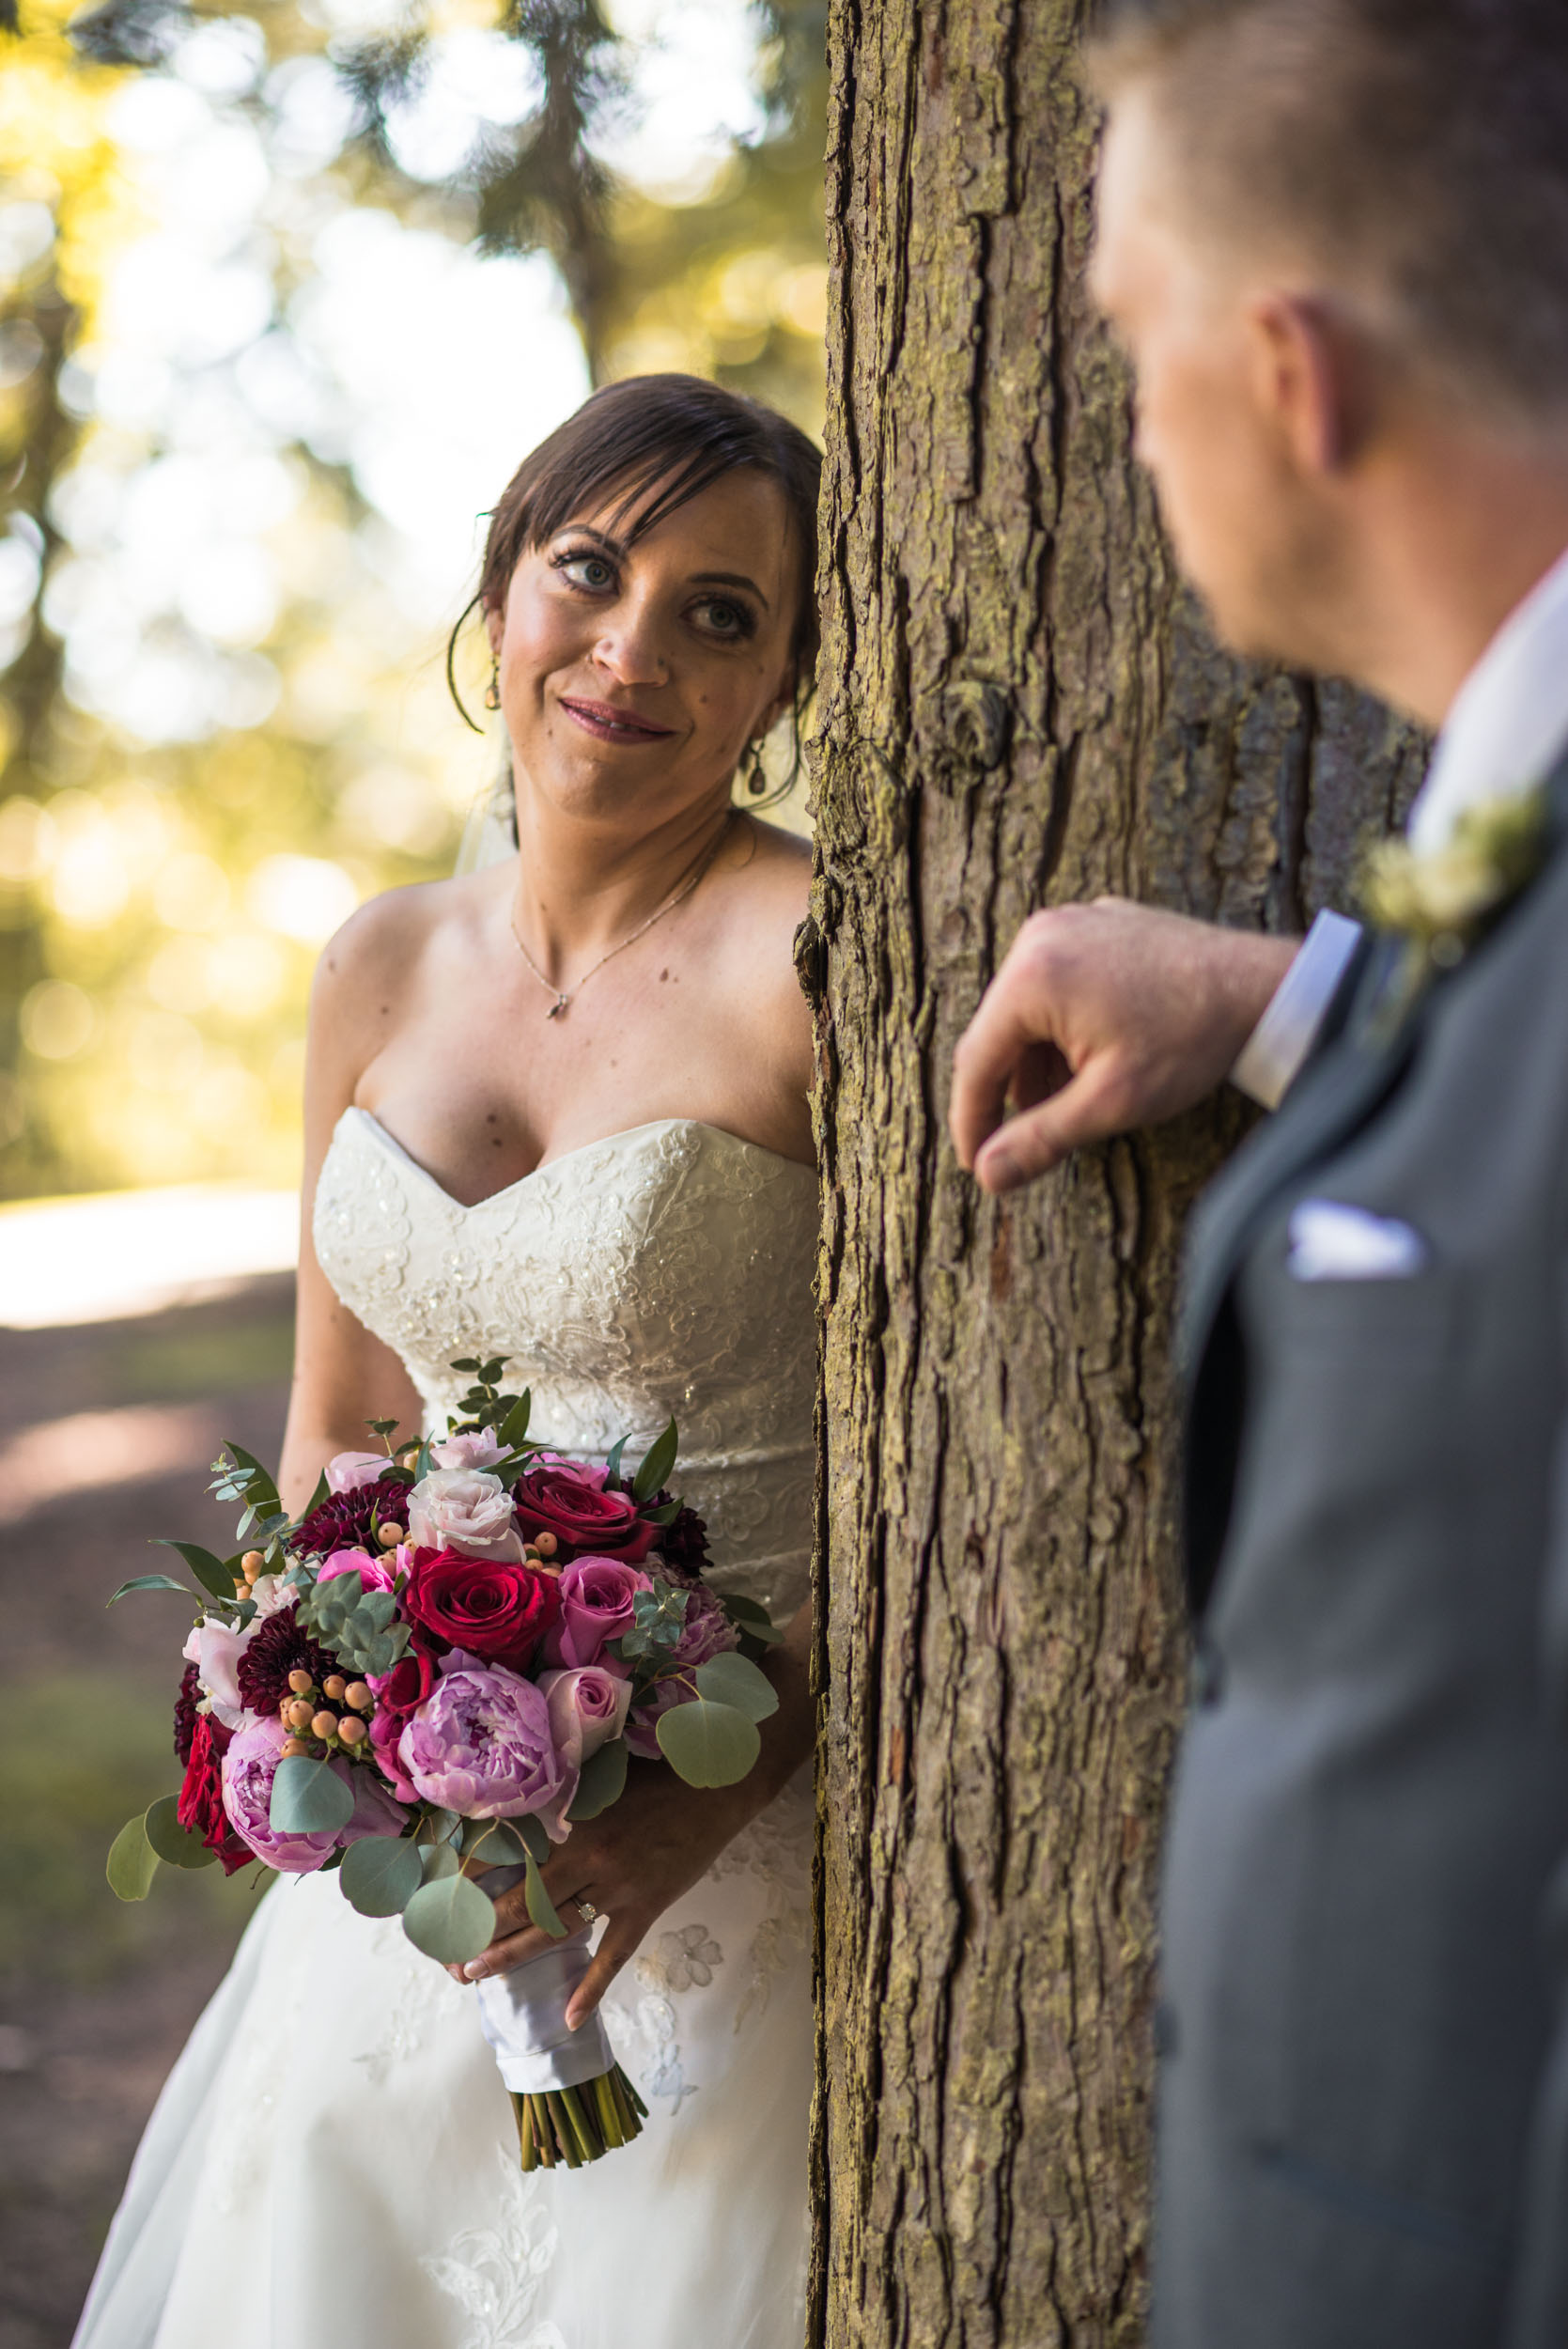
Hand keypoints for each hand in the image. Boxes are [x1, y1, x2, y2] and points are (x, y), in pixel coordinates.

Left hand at [450, 1761, 758, 2027]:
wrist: (714, 1790)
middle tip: (450, 1950)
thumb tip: (511, 1804)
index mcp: (572, 1821)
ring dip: (513, 1955)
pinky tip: (568, 2020)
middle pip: (524, 1903)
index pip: (508, 1854)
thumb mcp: (598, 1776)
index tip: (444, 1894)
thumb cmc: (655, 1776)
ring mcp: (617, 1889)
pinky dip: (591, 1991)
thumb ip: (560, 1797)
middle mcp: (587, 1858)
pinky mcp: (645, 1909)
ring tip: (477, 1975)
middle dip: (482, 1929)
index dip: (474, 1877)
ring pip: (555, 1931)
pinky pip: (613, 1957)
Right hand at [949, 898, 1296, 1191]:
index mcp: (1031, 978)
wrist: (1264, 987)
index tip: (978, 1165)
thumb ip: (1041, 1138)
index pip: (976, 1062)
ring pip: (1028, 1008)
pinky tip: (1093, 1059)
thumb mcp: (1110, 1102)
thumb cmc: (1192, 1040)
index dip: (972, 1121)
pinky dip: (1061, 1025)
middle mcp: (1039, 938)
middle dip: (1012, 1091)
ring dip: (1038, 1060)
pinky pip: (1057, 980)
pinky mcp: (1098, 922)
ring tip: (1070, 1104)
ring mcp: (1069, 923)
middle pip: (999, 1031)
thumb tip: (989, 1176)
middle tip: (1025, 1143)